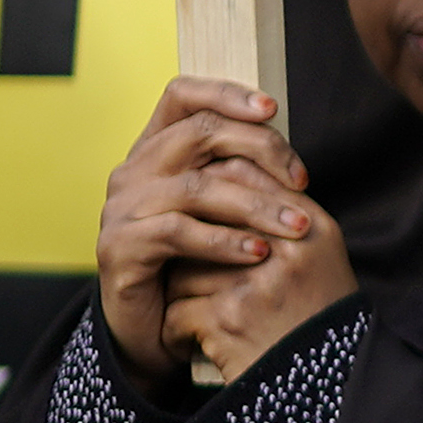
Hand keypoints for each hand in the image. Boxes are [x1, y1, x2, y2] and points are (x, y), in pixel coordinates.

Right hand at [99, 82, 353, 387]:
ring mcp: (121, 207)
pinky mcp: (119, 245)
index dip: (226, 93)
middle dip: (261, 150)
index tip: (273, 108)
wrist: (150, 328)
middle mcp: (133, 170)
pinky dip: (226, 241)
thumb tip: (290, 157)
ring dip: (258, 205)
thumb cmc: (193, 265)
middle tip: (303, 181)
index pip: (182, 95)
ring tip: (298, 227)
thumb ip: (237, 176)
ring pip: (198, 187)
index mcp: (154, 149)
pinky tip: (259, 252)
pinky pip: (180, 232)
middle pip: (200, 133)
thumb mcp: (218, 213)